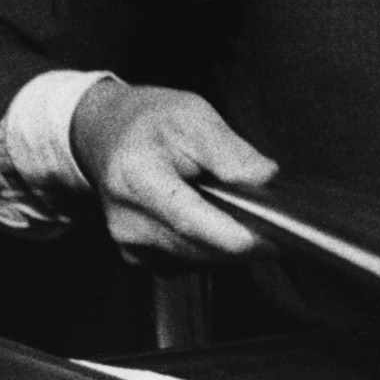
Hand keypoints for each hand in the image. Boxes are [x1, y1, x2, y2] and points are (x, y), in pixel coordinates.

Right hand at [67, 82, 277, 264]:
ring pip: (200, 260)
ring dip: (226, 242)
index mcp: (138, 177)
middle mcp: (128, 220)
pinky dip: (207, 246)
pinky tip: (207, 218)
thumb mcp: (193, 116)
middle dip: (243, 238)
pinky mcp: (137, 258)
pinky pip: (188, 263)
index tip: (275, 236)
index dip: (238, 236)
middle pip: (202, 249)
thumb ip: (230, 150)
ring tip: (234, 207)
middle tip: (270, 216)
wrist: (105, 135)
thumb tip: (265, 178)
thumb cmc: (148, 122)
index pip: (193, 223)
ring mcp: (130, 244)